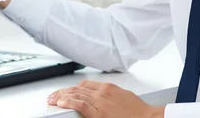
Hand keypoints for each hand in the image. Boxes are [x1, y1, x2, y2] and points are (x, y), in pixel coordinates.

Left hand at [47, 81, 164, 117]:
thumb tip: (102, 98)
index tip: (65, 91)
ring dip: (61, 97)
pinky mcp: (99, 113)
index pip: (85, 85)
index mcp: (108, 88)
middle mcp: (102, 93)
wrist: (147, 117)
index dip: (72, 88)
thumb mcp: (123, 96)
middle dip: (63, 92)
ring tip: (51, 100)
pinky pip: (81, 106)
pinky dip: (70, 103)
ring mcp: (100, 102)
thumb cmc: (138, 111)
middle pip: (77, 89)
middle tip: (52, 96)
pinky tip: (61, 103)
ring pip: (76, 96)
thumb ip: (110, 95)